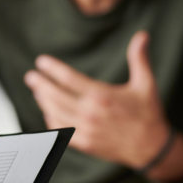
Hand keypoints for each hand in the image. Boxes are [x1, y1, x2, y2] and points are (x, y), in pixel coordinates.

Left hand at [24, 31, 182, 179]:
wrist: (152, 147)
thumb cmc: (148, 113)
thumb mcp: (146, 83)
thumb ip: (139, 58)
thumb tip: (142, 34)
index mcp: (102, 96)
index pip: (69, 79)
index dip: (53, 69)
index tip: (41, 61)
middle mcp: (90, 114)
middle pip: (56, 96)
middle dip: (41, 85)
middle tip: (30, 77)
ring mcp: (86, 131)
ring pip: (55, 114)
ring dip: (44, 102)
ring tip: (38, 92)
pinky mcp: (85, 144)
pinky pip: (61, 131)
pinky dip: (52, 122)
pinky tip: (48, 113)